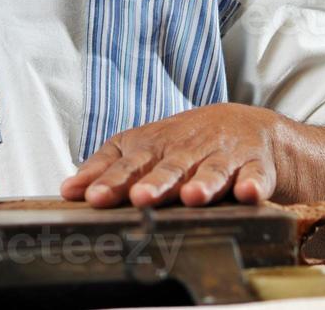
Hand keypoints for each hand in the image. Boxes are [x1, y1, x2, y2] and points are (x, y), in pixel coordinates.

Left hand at [59, 103, 285, 207]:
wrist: (247, 126)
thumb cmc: (186, 142)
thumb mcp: (144, 147)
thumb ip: (107, 167)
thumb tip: (68, 191)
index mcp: (157, 147)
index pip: (131, 163)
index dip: (113, 180)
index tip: (93, 197)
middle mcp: (188, 150)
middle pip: (171, 166)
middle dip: (156, 182)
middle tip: (140, 197)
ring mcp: (223, 157)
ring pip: (212, 171)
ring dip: (204, 183)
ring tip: (192, 197)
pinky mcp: (255, 166)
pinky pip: (256, 176)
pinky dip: (254, 184)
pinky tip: (249, 193)